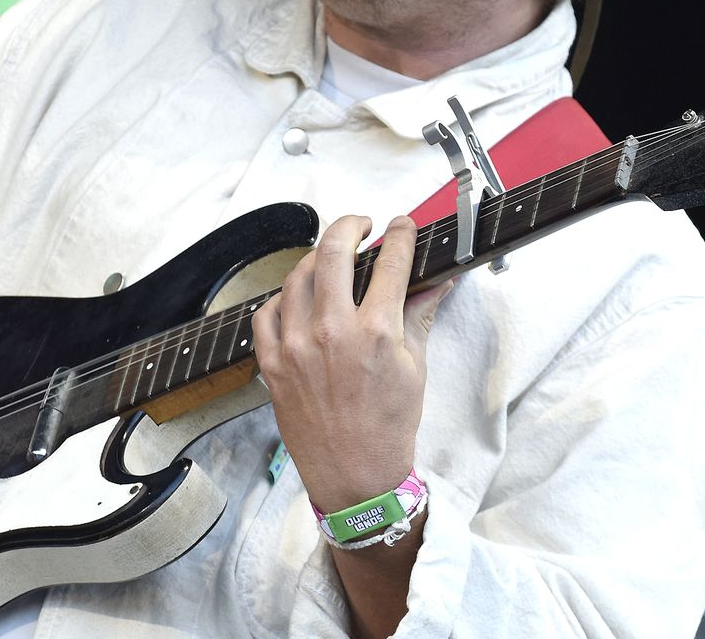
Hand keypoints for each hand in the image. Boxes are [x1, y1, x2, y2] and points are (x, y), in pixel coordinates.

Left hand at [251, 215, 452, 511]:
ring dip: (317, 259)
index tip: (402, 226)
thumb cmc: (389, 427)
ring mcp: (295, 347)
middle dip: (350, 226)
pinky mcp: (271, 364)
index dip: (401, 235)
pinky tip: (298, 298)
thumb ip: (420, 314)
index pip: (391, 262)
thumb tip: (438, 279)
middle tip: (361, 225)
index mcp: (376, 332)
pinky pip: (267, 312)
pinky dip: (283, 298)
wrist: (355, 477)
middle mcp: (332, 332)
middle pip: (334, 251)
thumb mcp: (415, 368)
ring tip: (332, 258)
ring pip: (298, 276)